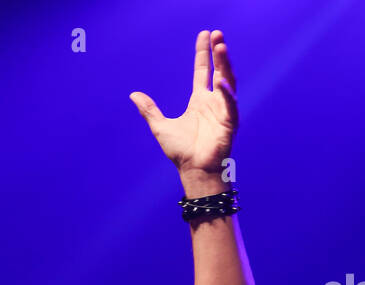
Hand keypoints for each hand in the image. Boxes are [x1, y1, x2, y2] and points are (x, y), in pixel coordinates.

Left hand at [129, 30, 237, 177]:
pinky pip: (230, 105)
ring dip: (225, 65)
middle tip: (216, 34)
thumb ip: (149, 110)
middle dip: (218, 52)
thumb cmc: (180, 151)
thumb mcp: (160, 126)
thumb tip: (133, 95)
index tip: (205, 35)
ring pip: (227, 81)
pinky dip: (227, 94)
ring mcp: (223, 110)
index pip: (203, 71)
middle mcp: (213, 102)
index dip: (204, 53)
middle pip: (218, 70)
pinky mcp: (230, 122)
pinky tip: (221, 82)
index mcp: (199, 101)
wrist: (193, 170)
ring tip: (221, 47)